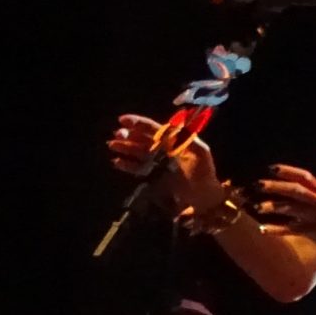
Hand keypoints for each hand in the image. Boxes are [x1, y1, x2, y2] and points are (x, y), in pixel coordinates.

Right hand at [108, 113, 222, 212]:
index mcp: (173, 140)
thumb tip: (168, 128)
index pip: (153, 128)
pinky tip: (116, 162)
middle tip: (116, 134)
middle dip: (128, 135)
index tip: (123, 120)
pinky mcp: (153, 174)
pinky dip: (127, 164)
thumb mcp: (199, 151)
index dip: (138, 123)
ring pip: (137, 151)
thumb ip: (185, 139)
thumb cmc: (204, 170)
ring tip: (112, 145)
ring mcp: (157, 162)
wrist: (203, 194)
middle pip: (142, 139)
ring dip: (124, 147)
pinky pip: (137, 167)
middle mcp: (163, 148)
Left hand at [253, 165, 315, 257]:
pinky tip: (263, 229)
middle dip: (275, 186)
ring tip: (256, 207)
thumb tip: (294, 192)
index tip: (271, 168)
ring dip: (272, 206)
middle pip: (295, 189)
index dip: (288, 171)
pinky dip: (276, 229)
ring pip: (292, 207)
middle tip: (257, 185)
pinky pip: (292, 228)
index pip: (305, 177)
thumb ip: (314, 197)